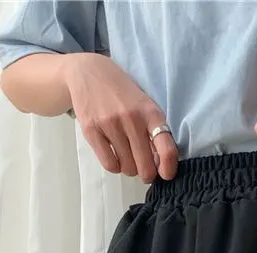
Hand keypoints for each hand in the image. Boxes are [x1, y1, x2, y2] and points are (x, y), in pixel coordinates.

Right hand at [61, 53, 177, 181]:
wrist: (88, 73)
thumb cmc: (122, 93)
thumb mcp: (144, 105)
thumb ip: (153, 130)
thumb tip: (160, 164)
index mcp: (150, 112)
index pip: (166, 148)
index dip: (168, 168)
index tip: (166, 175)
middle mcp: (132, 119)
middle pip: (146, 165)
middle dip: (147, 174)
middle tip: (144, 170)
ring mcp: (110, 125)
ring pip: (127, 167)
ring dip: (130, 169)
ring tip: (128, 157)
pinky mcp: (92, 131)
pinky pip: (110, 164)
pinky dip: (115, 167)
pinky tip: (115, 157)